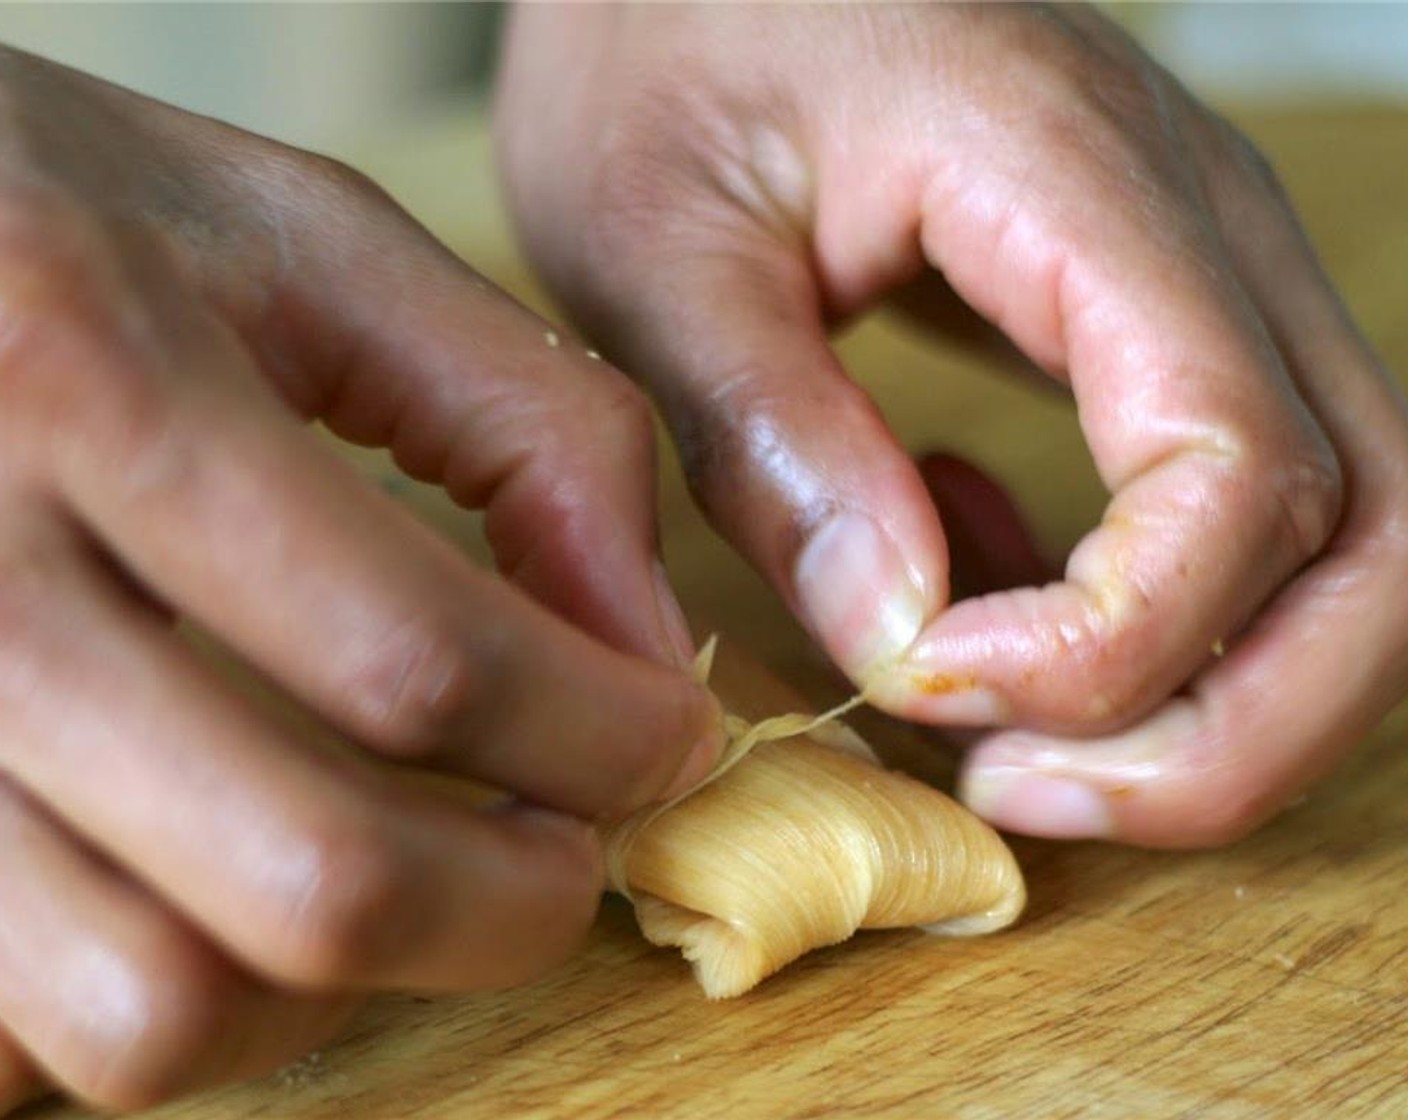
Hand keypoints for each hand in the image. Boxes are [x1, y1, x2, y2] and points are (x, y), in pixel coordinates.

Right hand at [0, 46, 721, 1112]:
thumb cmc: (81, 219)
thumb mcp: (321, 250)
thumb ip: (530, 428)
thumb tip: (647, 649)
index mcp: (93, 379)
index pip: (421, 658)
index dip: (602, 740)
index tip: (669, 742)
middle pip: (309, 882)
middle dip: (507, 909)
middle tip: (563, 855)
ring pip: (151, 1010)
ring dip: (335, 987)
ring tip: (388, 872)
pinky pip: (14, 1032)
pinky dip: (161, 992)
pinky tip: (211, 883)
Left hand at [496, 4, 1407, 845]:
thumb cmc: (664, 43)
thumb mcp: (655, 238)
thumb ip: (773, 433)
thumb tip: (899, 635)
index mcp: (1074, 176)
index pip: (1235, 460)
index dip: (1117, 639)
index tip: (935, 685)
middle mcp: (1197, 228)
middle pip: (1373, 536)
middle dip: (1230, 726)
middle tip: (1027, 788)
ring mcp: (1201, 275)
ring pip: (1347, 542)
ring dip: (1212, 697)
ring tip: (1008, 741)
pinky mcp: (1151, 323)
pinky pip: (1236, 510)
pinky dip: (1140, 619)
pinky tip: (971, 601)